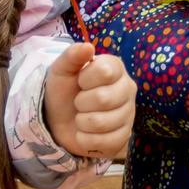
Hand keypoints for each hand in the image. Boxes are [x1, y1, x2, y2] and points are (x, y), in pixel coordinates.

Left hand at [43, 42, 136, 159]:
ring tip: (82, 118)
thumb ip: (72, 56)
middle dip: (81, 103)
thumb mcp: (61, 71)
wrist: (59, 121)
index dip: (85, 79)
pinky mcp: (124, 137)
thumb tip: (88, 46)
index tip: (80, 82)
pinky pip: (103, 142)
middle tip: (79, 102)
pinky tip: (86, 133)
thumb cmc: (64, 92)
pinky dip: (86, 139)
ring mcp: (128, 115)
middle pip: (103, 98)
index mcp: (116, 68)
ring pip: (101, 122)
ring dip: (81, 122)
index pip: (104, 71)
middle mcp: (128, 89)